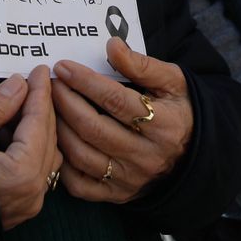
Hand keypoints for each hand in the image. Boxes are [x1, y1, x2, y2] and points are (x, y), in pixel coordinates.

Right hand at [0, 68, 59, 230]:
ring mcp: (25, 207)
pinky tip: (7, 131)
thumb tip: (19, 84)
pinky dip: (28, 148)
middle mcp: (31, 194)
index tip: (41, 69)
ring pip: (45, 157)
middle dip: (41, 108)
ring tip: (15, 103)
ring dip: (35, 128)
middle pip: (48, 139)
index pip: (38, 122)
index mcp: (21, 174)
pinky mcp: (15, 212)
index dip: (40, 91)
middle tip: (32, 80)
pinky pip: (34, 173)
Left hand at [52, 37, 191, 202]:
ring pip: (82, 156)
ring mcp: (130, 179)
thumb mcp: (172, 82)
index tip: (63, 67)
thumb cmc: (177, 111)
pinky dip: (62, 164)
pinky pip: (80, 185)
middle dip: (65, 103)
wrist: (193, 155)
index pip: (116, 101)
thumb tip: (112, 45)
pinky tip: (54, 141)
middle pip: (94, 128)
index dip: (86, 82)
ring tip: (47, 107)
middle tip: (48, 84)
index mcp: (164, 125)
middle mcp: (146, 156)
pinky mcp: (117, 195)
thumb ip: (142, 65)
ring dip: (58, 129)